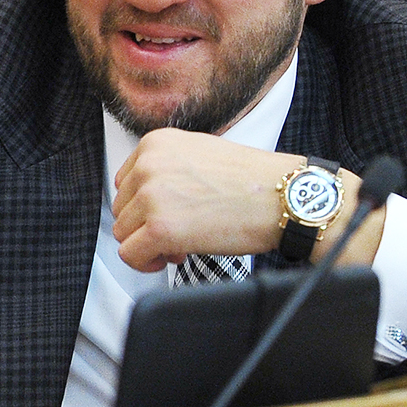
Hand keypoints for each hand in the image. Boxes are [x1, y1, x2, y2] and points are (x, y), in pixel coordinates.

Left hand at [111, 129, 305, 271]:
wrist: (284, 197)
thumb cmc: (252, 180)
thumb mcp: (199, 154)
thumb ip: (165, 170)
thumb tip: (144, 201)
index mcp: (156, 143)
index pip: (125, 184)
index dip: (145, 205)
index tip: (168, 214)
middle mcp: (148, 165)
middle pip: (122, 210)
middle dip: (147, 226)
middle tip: (180, 232)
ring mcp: (152, 196)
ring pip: (123, 234)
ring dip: (149, 245)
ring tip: (182, 244)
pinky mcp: (159, 228)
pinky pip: (131, 255)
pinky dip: (146, 263)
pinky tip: (173, 256)